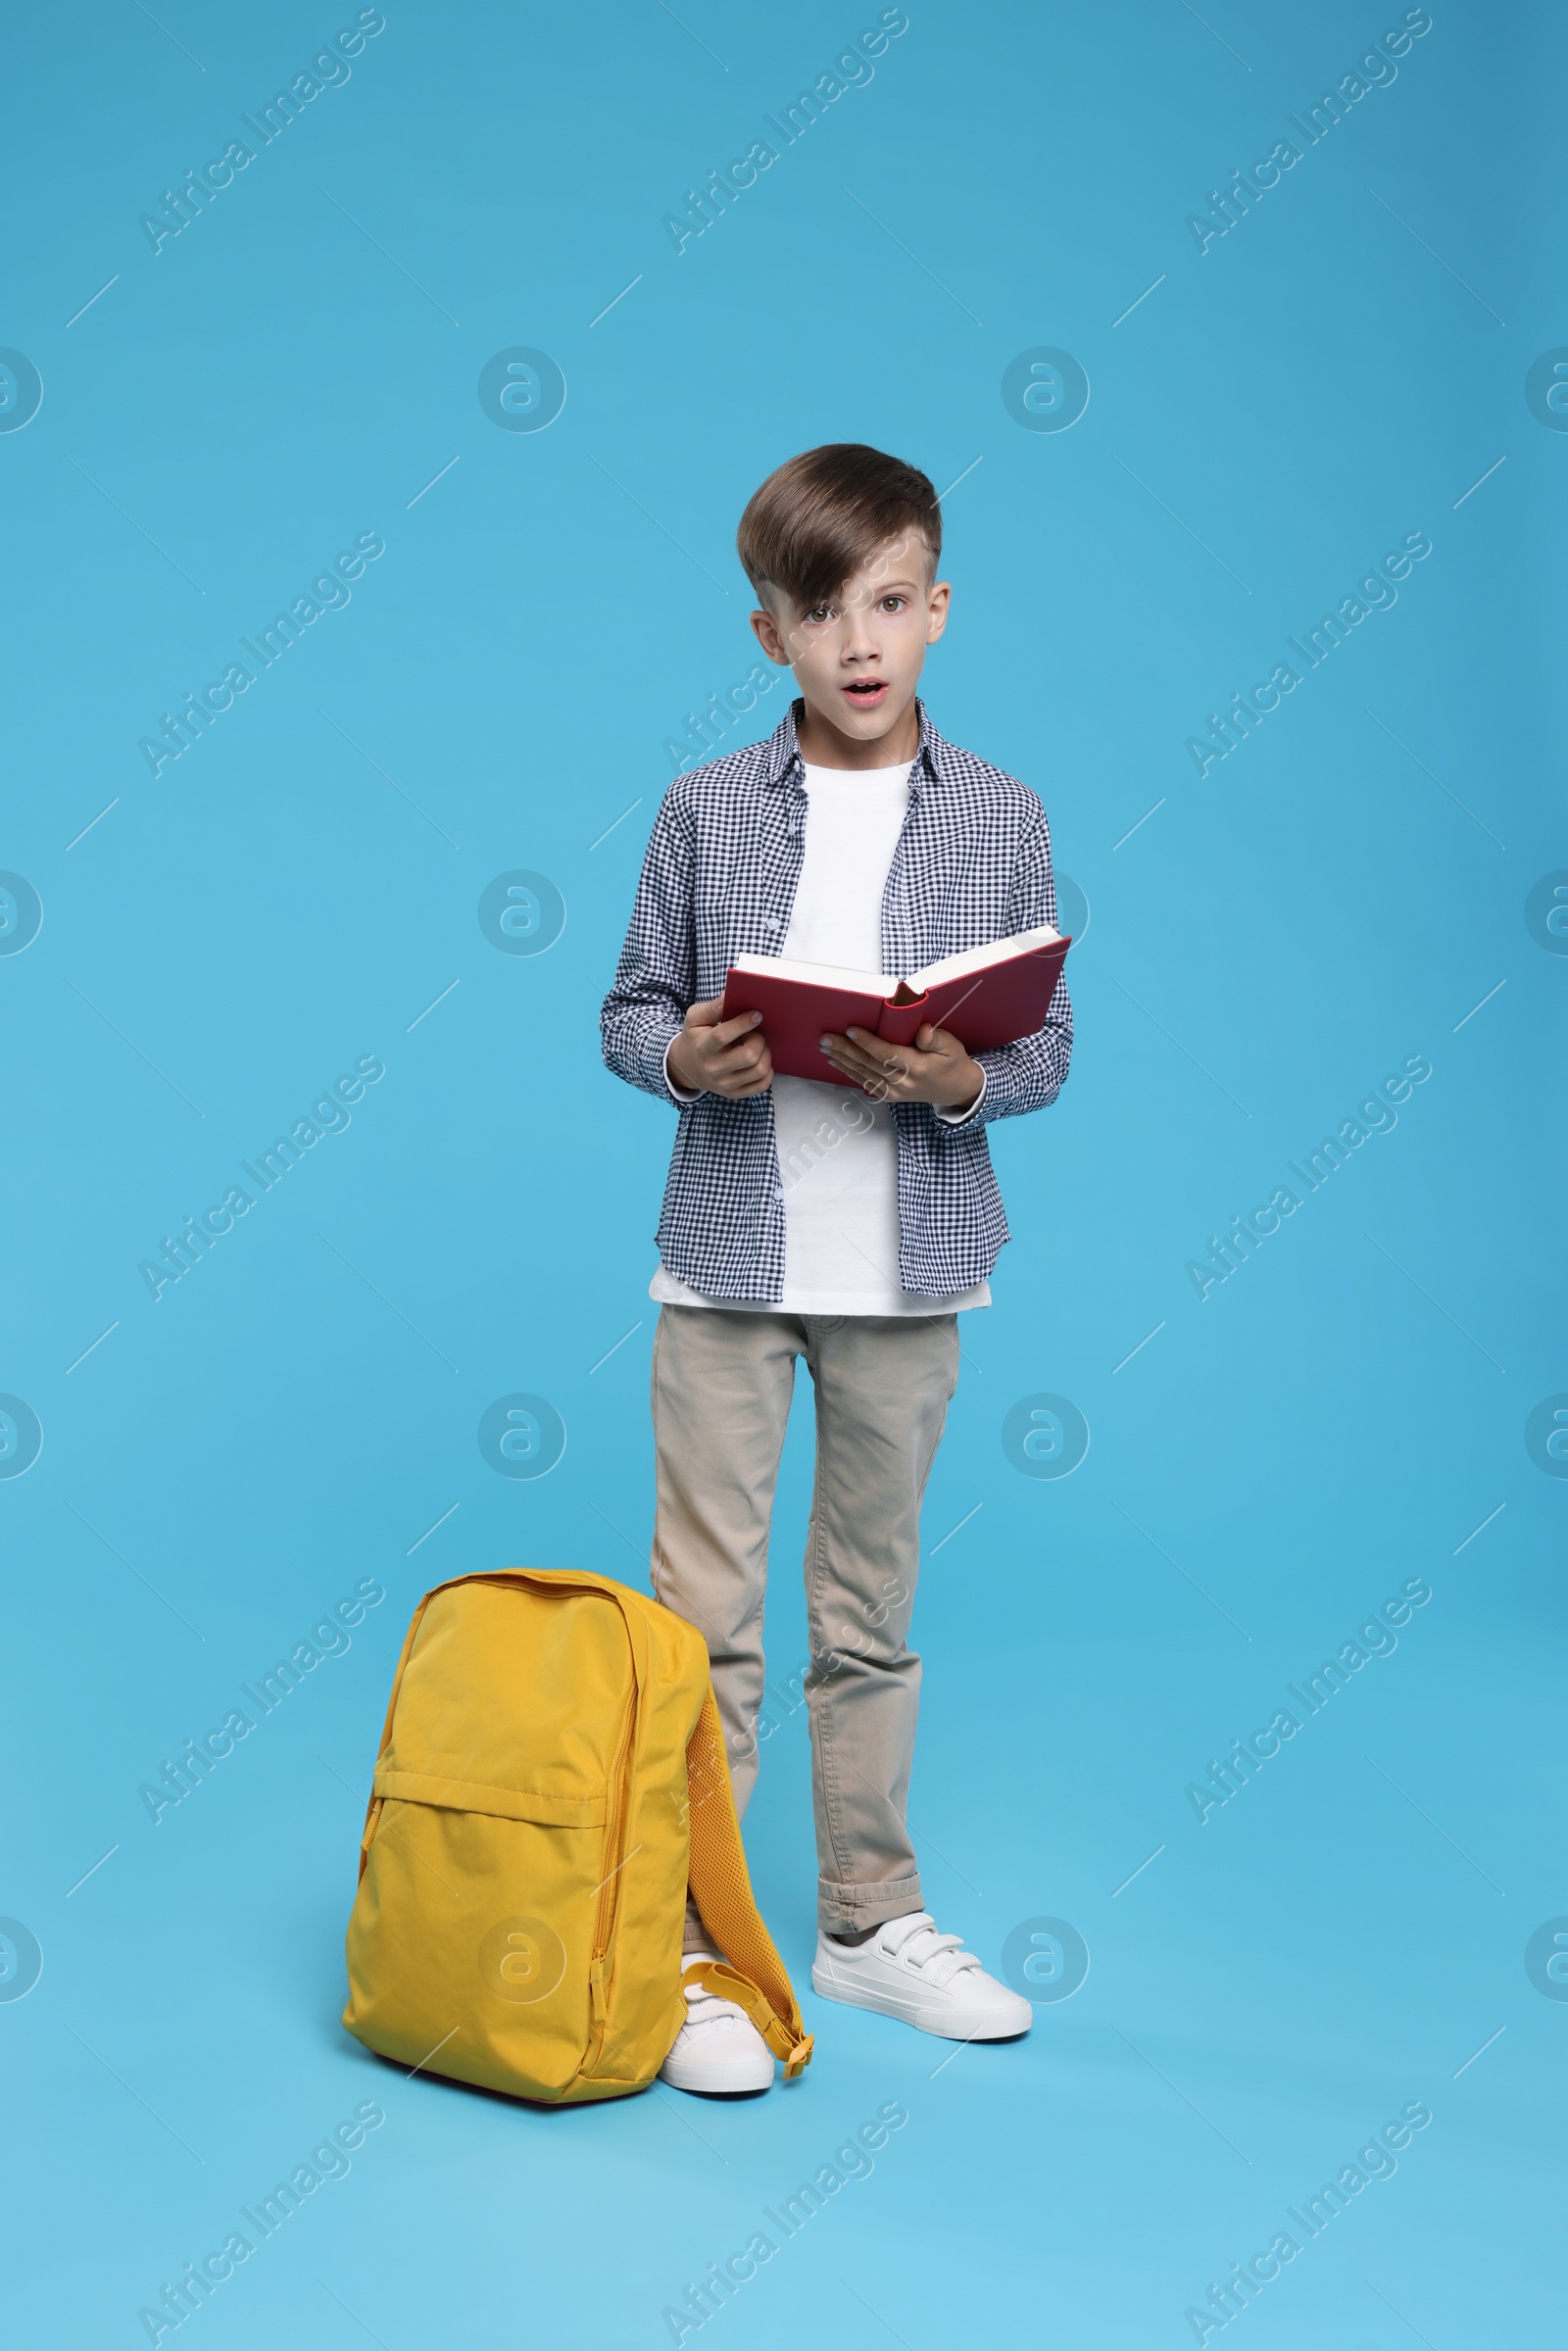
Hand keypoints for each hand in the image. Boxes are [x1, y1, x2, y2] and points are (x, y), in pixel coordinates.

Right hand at [667, 996, 773, 1097]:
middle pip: (748, 1055)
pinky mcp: (735, 1093)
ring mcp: (725, 1084)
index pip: (723, 1036)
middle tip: (755, 1033)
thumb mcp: (695, 1018)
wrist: (687, 1067)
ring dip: (765, 1054)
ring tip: (758, 1046)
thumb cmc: (696, 1037)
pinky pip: (762, 1085)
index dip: (743, 1024)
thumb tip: (729, 995)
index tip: (757, 1014)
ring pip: (759, 1070)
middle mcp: (714, 1068)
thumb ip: (712, 1007)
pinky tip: (760, 1060)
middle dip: (758, 1040)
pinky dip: (767, 1071)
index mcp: (703, 1047)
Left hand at [819, 1021, 982, 1111]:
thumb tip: (922, 1031)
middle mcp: (903, 1082)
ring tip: (824, 1047)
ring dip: (842, 1059)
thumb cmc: (952, 1062)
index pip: (887, 1053)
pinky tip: (835, 1061)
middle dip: (845, 1049)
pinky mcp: (889, 1095)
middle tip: (825, 1037)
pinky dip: (848, 1071)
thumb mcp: (952, 1046)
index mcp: (917, 1067)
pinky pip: (865, 1082)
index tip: (850, 1030)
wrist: (955, 1090)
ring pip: (863, 1073)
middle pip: (869, 1063)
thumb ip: (936, 1038)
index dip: (867, 1042)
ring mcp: (894, 1091)